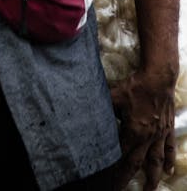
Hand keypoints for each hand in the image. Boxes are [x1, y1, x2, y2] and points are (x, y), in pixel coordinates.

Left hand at [111, 70, 175, 189]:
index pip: (120, 154)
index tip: (106, 178)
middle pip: (136, 163)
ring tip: (150, 190)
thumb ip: (104, 107)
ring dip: (153, 177)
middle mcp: (147, 138)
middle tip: (120, 190)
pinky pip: (169, 148)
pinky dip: (170, 160)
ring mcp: (159, 135)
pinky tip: (170, 171)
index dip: (113, 167)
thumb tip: (88, 109)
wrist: (158, 79)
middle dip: (127, 177)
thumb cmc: (136, 87)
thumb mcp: (115, 96)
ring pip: (155, 161)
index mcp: (133, 131)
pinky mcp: (168, 129)